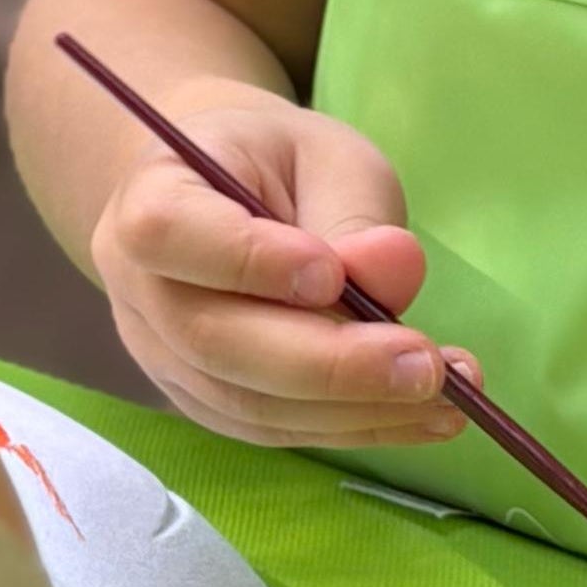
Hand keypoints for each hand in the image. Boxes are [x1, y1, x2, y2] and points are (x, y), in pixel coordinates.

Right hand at [87, 83, 471, 449]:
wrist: (232, 197)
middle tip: (425, 365)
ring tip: (447, 393)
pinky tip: (424, 415)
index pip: (170, 233)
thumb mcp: (329, 156)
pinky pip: (273, 430)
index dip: (249, 261)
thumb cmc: (278, 164)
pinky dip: (353, 428)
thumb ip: (355, 212)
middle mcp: (139, 287)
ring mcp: (162, 356)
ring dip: (354, 409)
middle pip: (214, 340)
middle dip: (328, 364)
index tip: (333, 275)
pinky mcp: (205, 402)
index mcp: (148, 196)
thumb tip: (389, 273)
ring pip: (247, 403)